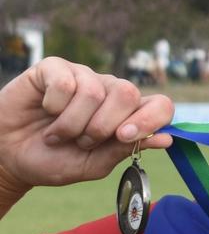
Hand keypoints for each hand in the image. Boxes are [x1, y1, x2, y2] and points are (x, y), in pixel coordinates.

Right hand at [0, 57, 173, 205]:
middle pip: (128, 93)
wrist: (12, 158)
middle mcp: (110, 92)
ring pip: (94, 91)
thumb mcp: (94, 164)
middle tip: (82, 142)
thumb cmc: (55, 161)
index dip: (150, 119)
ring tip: (58, 134)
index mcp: (127, 116)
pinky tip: (45, 111)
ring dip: (73, 123)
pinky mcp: (55, 68)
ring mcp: (83, 77)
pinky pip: (65, 82)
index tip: (125, 136)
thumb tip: (167, 139)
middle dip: (104, 126)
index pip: (160, 105)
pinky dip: (54, 107)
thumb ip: (126, 150)